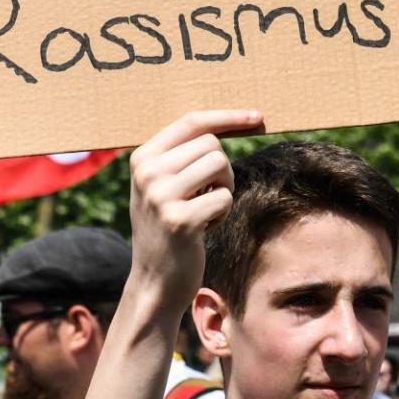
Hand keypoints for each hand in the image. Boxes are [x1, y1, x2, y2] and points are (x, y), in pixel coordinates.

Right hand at [125, 109, 259, 304]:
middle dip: (222, 170)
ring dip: (223, 190)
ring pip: (220, 166)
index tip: (257, 117)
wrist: (154, 281)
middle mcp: (147, 173)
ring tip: (204, 210)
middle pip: (211, 145)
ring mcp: (160, 196)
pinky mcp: (180, 220)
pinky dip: (222, 213)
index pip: (192, 121)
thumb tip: (233, 121)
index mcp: (142, 158)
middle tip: (207, 195)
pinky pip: (224, 198)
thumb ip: (182, 155)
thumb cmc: (168, 227)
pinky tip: (203, 229)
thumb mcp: (162, 185)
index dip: (227, 117)